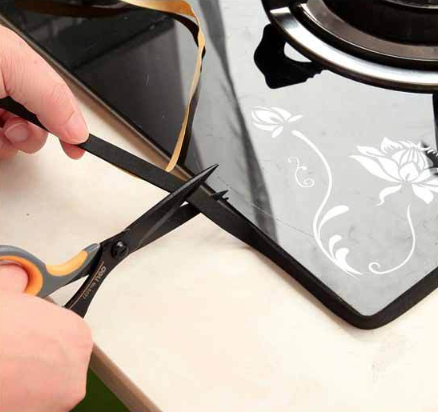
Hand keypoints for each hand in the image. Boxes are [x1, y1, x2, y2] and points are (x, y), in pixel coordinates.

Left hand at [0, 25, 88, 159]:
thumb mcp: (12, 65)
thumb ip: (51, 95)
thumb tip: (78, 129)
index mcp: (17, 66)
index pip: (57, 99)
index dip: (71, 124)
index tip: (78, 146)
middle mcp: (5, 89)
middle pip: (38, 124)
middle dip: (33, 134)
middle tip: (16, 129)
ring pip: (17, 141)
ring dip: (11, 144)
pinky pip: (1, 149)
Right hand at [0, 266, 92, 411]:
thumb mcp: (5, 290)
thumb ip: (19, 278)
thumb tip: (19, 274)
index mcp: (77, 333)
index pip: (64, 332)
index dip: (41, 331)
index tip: (25, 332)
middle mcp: (77, 366)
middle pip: (57, 359)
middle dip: (35, 355)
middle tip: (9, 350)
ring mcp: (62, 397)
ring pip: (46, 385)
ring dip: (28, 379)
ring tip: (5, 368)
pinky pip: (36, 404)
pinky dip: (22, 398)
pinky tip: (5, 386)